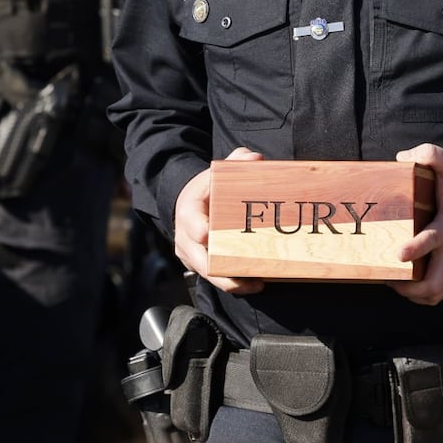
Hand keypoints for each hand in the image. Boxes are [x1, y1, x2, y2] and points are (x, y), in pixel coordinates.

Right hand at [172, 146, 264, 294]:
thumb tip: (254, 159)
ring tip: (255, 283)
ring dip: (232, 281)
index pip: (191, 223)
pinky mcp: (201, 265)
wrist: (188, 206)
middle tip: (246, 270)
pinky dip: (235, 283)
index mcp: (189, 211)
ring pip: (210, 274)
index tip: (209, 235)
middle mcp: (186, 237)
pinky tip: (254, 283)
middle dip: (222, 268)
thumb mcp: (215, 173)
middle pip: (201, 258)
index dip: (200, 230)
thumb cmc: (204, 191)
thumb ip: (235, 162)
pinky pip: (216, 278)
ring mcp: (192, 254)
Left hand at [391, 144, 442, 305]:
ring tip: (394, 283)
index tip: (399, 253)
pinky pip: (440, 294)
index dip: (415, 249)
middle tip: (388, 277)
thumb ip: (430, 154)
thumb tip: (401, 158)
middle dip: (407, 287)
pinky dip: (423, 296)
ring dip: (412, 295)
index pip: (433, 240)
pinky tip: (408, 286)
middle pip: (433, 283)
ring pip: (435, 294)